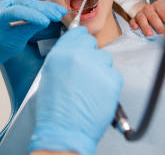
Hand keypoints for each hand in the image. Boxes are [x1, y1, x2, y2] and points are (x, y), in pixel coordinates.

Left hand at [0, 0, 65, 66]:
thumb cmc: (1, 47)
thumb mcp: (16, 41)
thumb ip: (29, 29)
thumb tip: (46, 21)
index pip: (16, 11)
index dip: (32, 15)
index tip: (46, 22)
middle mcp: (1, 6)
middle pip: (24, 4)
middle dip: (43, 10)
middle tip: (57, 15)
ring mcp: (8, 3)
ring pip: (30, 3)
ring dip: (46, 7)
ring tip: (60, 12)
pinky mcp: (15, 4)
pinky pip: (31, 4)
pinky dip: (43, 8)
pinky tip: (55, 10)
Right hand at [29, 27, 122, 154]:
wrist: (65, 132)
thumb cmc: (54, 110)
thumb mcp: (50, 75)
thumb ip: (63, 57)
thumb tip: (75, 49)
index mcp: (61, 53)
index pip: (78, 33)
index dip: (81, 41)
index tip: (83, 46)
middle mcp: (80, 56)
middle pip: (93, 44)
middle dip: (91, 55)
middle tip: (86, 72)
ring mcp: (98, 67)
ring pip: (105, 59)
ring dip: (101, 70)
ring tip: (91, 88)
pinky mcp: (112, 80)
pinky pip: (114, 75)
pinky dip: (109, 84)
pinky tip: (98, 95)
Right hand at [129, 1, 164, 36]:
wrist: (144, 11)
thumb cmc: (158, 14)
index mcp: (159, 6)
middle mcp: (149, 8)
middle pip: (154, 17)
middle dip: (160, 28)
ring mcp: (141, 13)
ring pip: (143, 19)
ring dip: (146, 27)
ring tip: (150, 35)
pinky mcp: (134, 18)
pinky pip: (133, 21)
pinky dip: (133, 24)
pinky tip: (136, 28)